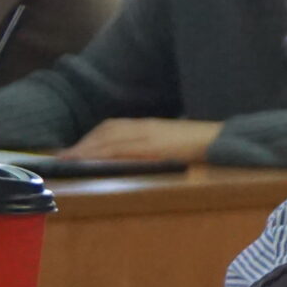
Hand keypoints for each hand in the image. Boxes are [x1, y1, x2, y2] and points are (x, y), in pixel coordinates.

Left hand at [64, 118, 223, 162]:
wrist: (223, 142)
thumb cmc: (200, 146)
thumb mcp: (172, 143)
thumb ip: (151, 146)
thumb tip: (130, 157)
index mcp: (150, 125)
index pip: (113, 127)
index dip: (91, 138)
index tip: (73, 149)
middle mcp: (146, 127)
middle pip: (107, 131)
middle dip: (84, 143)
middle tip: (64, 157)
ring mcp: (149, 135)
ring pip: (110, 138)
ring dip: (88, 148)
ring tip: (71, 160)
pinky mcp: (154, 145)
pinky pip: (122, 148)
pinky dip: (103, 153)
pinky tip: (92, 161)